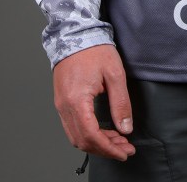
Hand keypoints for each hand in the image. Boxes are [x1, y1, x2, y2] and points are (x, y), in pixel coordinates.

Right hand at [53, 44, 135, 160]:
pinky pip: (73, 126)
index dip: (109, 148)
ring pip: (76, 136)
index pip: (92, 136)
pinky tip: (103, 130)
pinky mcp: (62, 101)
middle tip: (125, 148)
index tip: (124, 152)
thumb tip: (125, 128)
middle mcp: (64, 106)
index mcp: (76, 101)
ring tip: (117, 140)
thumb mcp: (114, 74)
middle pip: (83, 141)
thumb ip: (121, 103)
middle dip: (105, 149)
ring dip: (97, 143)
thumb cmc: (93, 49)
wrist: (74, 33)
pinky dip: (89, 133)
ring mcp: (61, 105)